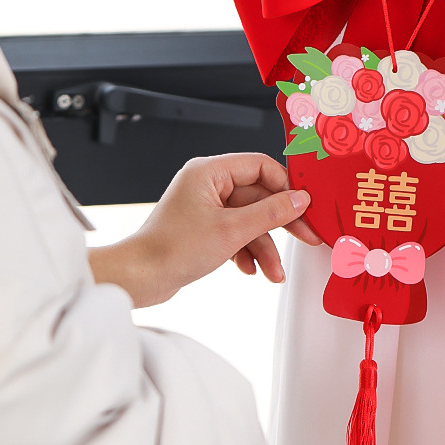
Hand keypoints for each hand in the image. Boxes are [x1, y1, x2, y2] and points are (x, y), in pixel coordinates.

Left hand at [88, 153, 320, 306]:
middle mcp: (207, 185)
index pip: (260, 165)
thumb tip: (300, 200)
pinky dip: (247, 251)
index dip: (285, 185)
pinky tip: (250, 269)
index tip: (304, 205)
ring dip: (264, 246)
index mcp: (209, 172)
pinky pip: (237, 233)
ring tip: (274, 272)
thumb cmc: (171, 250)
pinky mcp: (205, 228)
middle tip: (306, 236)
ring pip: (250, 220)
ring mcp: (206, 207)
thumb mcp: (232, 230)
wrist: (138, 279)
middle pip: (259, 196)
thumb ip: (271, 212)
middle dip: (280, 223)